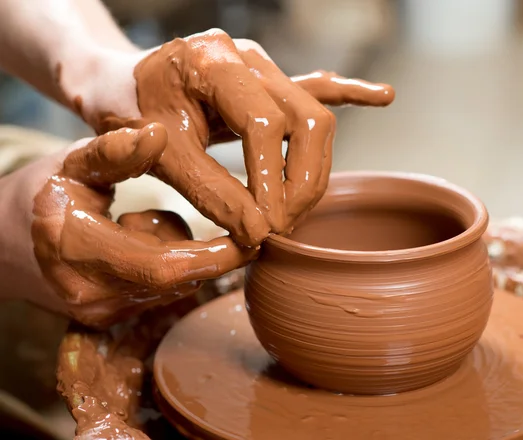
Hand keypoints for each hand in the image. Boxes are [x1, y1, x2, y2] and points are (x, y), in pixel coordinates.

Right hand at [23, 124, 254, 327]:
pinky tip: (139, 242)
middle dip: (215, 258)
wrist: (2, 245)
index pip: (163, 265)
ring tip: (147, 220)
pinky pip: (158, 294)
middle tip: (246, 232)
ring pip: (171, 287)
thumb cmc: (41, 195)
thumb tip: (159, 133)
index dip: (214, 256)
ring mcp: (97, 311)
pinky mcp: (107, 318)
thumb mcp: (73, 163)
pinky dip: (168, 267)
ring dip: (186, 257)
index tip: (253, 237)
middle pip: (174, 281)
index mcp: (76, 247)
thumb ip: (115, 151)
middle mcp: (87, 292)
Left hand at [76, 29, 393, 245]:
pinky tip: (381, 97)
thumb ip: (212, 194)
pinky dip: (348, 96)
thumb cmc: (124, 112)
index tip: (266, 227)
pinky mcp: (268, 82)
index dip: (273, 180)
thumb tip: (259, 235)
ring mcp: (262, 67)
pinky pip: (316, 88)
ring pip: (315, 118)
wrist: (113, 82)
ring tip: (294, 213)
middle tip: (282, 227)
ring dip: (314, 171)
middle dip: (303, 182)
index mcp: (214, 62)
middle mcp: (246, 57)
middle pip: (307, 120)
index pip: (266, 124)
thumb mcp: (159, 157)